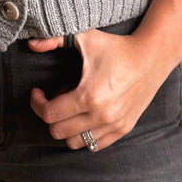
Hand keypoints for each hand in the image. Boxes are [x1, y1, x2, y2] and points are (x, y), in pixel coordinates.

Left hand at [28, 29, 172, 151]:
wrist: (150, 57)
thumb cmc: (116, 47)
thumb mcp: (84, 37)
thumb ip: (54, 39)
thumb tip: (31, 44)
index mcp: (88, 96)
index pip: (50, 114)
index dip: (37, 103)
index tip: (38, 92)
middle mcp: (101, 116)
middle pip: (58, 132)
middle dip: (50, 114)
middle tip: (55, 96)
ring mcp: (113, 125)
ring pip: (75, 142)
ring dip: (67, 126)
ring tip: (72, 105)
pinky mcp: (123, 129)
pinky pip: (95, 145)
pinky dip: (84, 134)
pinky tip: (86, 113)